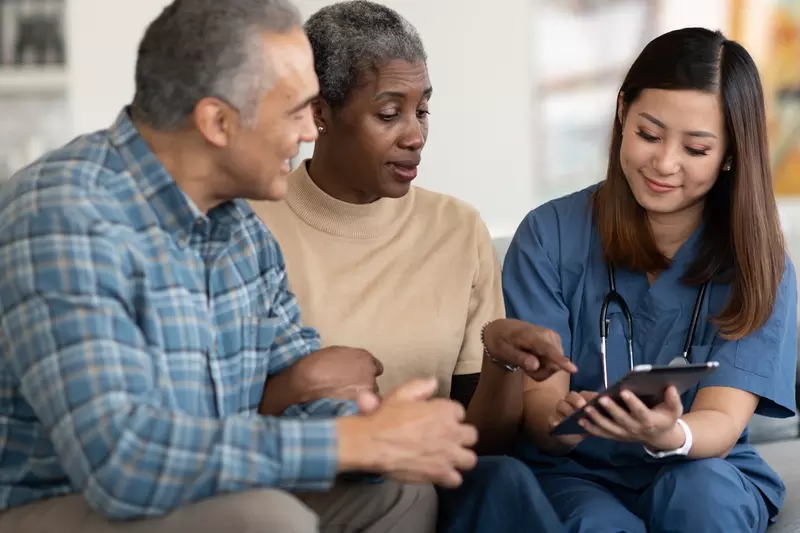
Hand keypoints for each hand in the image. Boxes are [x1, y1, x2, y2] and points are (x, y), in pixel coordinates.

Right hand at [259, 346, 382, 414]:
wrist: (305, 383)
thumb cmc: (315, 366)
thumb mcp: (336, 354)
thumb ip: (351, 361)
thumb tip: (354, 369)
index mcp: (364, 357)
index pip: (376, 367)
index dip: (365, 374)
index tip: (357, 378)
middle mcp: (370, 372)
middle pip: (373, 382)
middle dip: (363, 386)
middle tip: (347, 390)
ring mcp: (368, 389)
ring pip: (371, 396)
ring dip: (362, 399)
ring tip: (343, 400)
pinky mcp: (362, 404)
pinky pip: (368, 409)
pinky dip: (360, 410)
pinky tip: (348, 409)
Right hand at [337, 379, 478, 487]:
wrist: (373, 443)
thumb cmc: (386, 417)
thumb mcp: (401, 394)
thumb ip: (421, 387)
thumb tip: (434, 382)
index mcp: (445, 411)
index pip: (460, 412)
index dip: (449, 416)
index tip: (439, 420)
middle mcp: (452, 432)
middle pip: (471, 435)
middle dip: (461, 437)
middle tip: (447, 439)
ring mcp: (448, 455)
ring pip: (470, 459)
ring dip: (460, 458)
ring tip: (447, 457)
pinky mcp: (440, 473)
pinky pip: (457, 480)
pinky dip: (449, 477)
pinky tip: (439, 472)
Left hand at [483, 319, 576, 380]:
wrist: (502, 330)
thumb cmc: (501, 341)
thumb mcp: (504, 351)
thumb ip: (520, 358)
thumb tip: (536, 366)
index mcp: (533, 336)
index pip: (549, 350)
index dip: (561, 361)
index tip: (574, 370)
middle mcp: (548, 336)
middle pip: (554, 364)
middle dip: (540, 372)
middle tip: (524, 369)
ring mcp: (554, 339)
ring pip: (556, 365)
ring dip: (541, 370)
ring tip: (527, 362)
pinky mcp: (556, 343)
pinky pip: (556, 362)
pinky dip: (544, 366)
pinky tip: (533, 360)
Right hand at [548, 391, 597, 449]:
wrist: (573, 436)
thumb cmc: (587, 425)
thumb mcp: (596, 421)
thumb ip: (601, 416)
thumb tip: (610, 413)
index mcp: (583, 399)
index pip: (586, 394)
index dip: (591, 396)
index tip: (597, 400)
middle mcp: (571, 401)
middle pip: (572, 396)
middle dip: (577, 400)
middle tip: (582, 405)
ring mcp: (560, 409)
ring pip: (561, 404)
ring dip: (567, 410)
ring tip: (572, 417)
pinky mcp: (553, 419)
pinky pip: (552, 418)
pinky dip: (554, 421)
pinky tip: (557, 424)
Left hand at [578, 386, 683, 447]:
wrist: (661, 438)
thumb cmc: (666, 418)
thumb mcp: (675, 410)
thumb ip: (673, 399)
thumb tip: (670, 387)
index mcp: (650, 421)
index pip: (640, 412)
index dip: (632, 403)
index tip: (624, 391)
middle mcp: (636, 430)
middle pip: (622, 420)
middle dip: (611, 409)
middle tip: (601, 398)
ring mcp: (625, 434)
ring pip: (609, 428)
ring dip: (597, 419)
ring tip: (586, 408)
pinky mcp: (617, 437)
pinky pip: (602, 434)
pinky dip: (591, 428)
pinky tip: (580, 420)